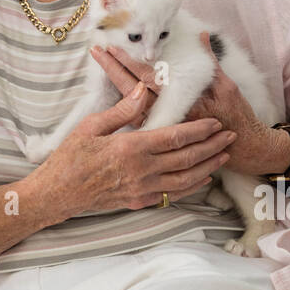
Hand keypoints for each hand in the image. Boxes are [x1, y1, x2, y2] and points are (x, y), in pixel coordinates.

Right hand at [32, 82, 236, 213]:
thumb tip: (143, 88)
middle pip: (188, 158)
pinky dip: (192, 187)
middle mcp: (143, 171)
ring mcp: (143, 189)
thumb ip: (122, 109)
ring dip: (208, 167)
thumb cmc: (71, 157)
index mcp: (132, 148)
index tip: (215, 122)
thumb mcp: (91, 126)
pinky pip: (173, 195)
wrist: (58, 193)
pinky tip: (202, 179)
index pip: (176, 137)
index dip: (199, 129)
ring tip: (224, 156)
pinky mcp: (140, 201)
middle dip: (212, 147)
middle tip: (230, 136)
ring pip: (186, 180)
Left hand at [91, 34, 283, 175]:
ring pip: (132, 105)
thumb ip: (211, 62)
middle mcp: (168, 114)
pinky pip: (141, 120)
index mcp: (182, 101)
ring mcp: (164, 126)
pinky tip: (114, 94)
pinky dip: (126, 106)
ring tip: (102, 65)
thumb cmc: (237, 117)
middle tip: (97, 52)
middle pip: (133, 91)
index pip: (147, 78)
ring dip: (117, 85)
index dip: (127, 63)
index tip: (110, 48)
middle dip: (114, 70)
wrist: (242, 150)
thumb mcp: (228, 87)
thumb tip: (201, 35)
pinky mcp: (164, 135)